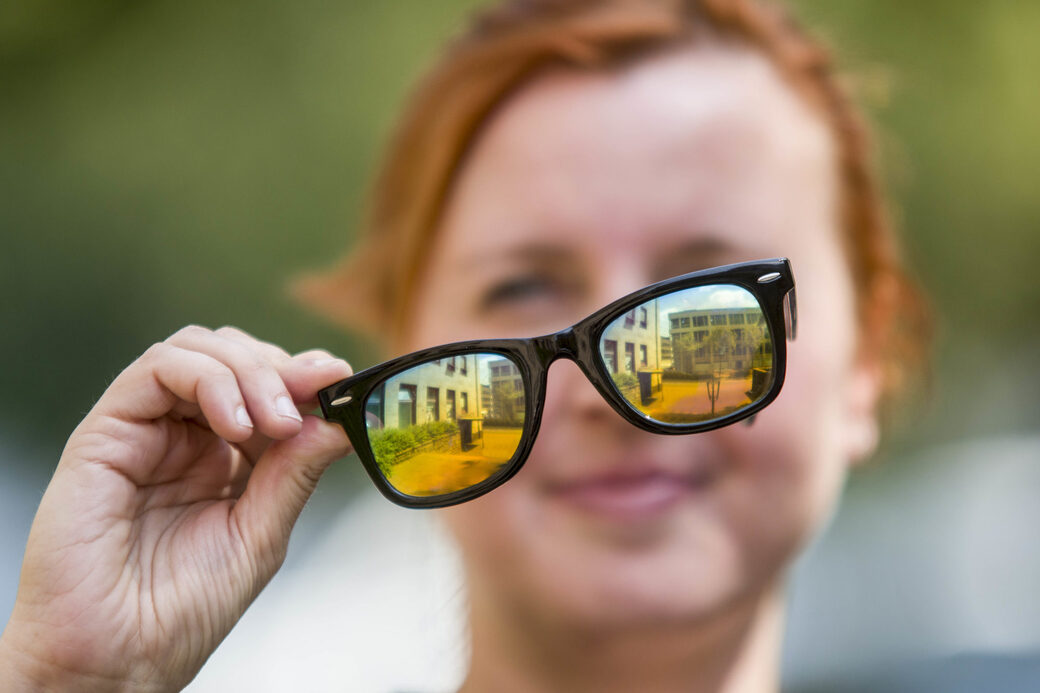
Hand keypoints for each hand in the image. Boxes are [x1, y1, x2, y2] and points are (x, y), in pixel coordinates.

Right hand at [0, 326, 353, 690]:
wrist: (119, 658)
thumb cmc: (182, 610)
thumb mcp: (261, 534)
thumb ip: (295, 472)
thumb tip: (339, 419)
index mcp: (224, 458)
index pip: (266, 386)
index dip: (304, 377)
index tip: (342, 380)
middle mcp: (184, 435)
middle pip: (235, 355)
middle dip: (282, 369)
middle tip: (311, 398)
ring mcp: (146, 429)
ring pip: (199, 349)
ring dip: (250, 370)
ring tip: (275, 420)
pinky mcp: (107, 431)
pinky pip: (157, 369)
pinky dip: (207, 378)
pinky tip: (236, 423)